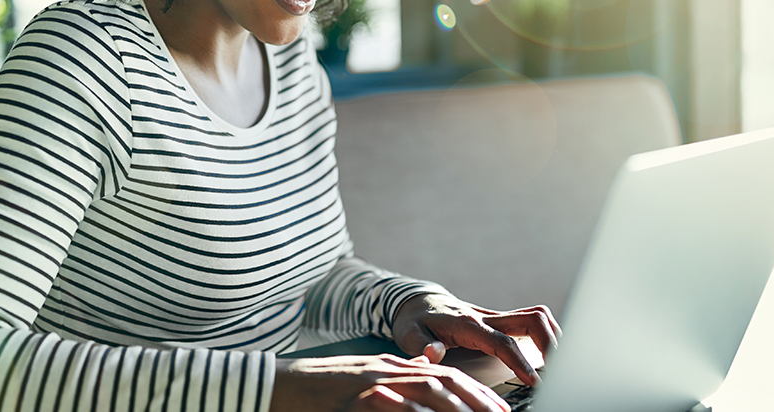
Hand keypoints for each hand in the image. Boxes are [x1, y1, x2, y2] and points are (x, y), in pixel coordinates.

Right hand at [272, 354, 510, 411]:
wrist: (276, 384)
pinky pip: (393, 407)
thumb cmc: (317, 388)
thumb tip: (426, 368)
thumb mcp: (362, 377)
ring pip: (425, 390)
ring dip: (456, 406)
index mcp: (389, 367)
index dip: (474, 391)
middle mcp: (384, 371)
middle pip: (442, 380)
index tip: (497, 407)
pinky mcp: (354, 399)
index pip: (442, 375)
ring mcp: (369, 384)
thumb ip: (394, 375)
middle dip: (476, 399)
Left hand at [390, 294, 561, 386]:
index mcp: (467, 324)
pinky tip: (548, 354)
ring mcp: (496, 316)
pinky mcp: (500, 320)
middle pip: (531, 320)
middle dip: (550, 343)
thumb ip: (421, 344)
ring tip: (559, 363)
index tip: (535, 381)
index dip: (520, 362)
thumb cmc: (414, 321)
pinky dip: (546, 334)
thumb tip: (433, 353)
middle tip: (558, 371)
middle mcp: (486, 317)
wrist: (417, 302)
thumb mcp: (408, 334)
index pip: (502, 342)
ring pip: (536, 316)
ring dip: (553, 336)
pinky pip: (531, 320)